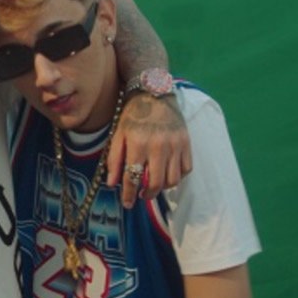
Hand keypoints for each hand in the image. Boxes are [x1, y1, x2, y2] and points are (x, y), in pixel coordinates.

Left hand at [106, 93, 192, 207]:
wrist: (154, 93)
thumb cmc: (133, 115)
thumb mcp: (118, 135)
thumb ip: (114, 160)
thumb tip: (111, 184)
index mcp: (138, 145)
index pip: (133, 178)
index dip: (129, 194)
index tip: (127, 204)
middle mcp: (158, 147)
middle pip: (155, 183)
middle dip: (147, 195)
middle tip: (142, 196)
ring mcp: (175, 145)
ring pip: (173, 180)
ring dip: (162, 188)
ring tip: (153, 185)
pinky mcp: (187, 143)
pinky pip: (186, 169)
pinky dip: (178, 177)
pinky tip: (167, 175)